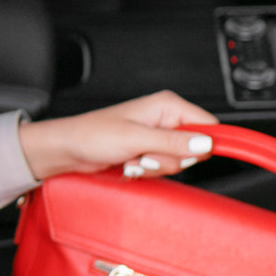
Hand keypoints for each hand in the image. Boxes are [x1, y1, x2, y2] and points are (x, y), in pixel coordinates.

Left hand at [18, 91, 216, 181]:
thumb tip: (205, 144)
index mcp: (167, 105)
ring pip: (178, 162)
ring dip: (155, 167)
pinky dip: (147, 171)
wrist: (68, 149)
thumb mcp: (136, 139)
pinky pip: (162, 168)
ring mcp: (157, 136)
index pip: (207, 125)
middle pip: (194, 148)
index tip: (186, 156)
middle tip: (145, 154)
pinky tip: (130, 164)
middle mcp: (165, 118)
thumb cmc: (92, 135)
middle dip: (169, 160)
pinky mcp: (149, 150)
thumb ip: (173, 143)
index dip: (202, 145)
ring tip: (133, 158)